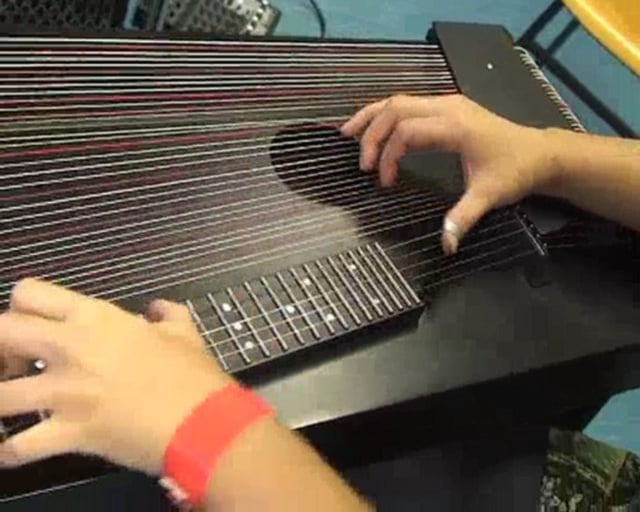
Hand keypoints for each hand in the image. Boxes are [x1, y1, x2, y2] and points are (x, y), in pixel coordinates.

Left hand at [0, 279, 231, 473]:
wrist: (202, 420)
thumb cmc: (192, 373)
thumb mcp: (184, 332)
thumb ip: (167, 314)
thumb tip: (159, 309)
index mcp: (96, 319)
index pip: (30, 294)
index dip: (20, 307)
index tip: (31, 326)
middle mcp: (72, 349)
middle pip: (0, 333)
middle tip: (13, 365)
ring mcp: (67, 392)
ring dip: (0, 399)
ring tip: (12, 406)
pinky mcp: (70, 432)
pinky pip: (18, 447)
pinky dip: (8, 452)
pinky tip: (11, 451)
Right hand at [341, 94, 558, 253]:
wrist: (540, 153)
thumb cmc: (515, 172)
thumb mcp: (489, 196)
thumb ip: (463, 218)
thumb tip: (445, 246)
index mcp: (455, 126)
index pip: (407, 132)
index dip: (388, 156)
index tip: (384, 182)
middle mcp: (447, 107)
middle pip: (396, 108)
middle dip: (371, 133)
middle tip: (360, 162)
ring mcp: (447, 104)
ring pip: (399, 101)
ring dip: (372, 117)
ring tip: (349, 134)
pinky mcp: (446, 108)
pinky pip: (408, 105)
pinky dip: (386, 115)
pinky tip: (374, 128)